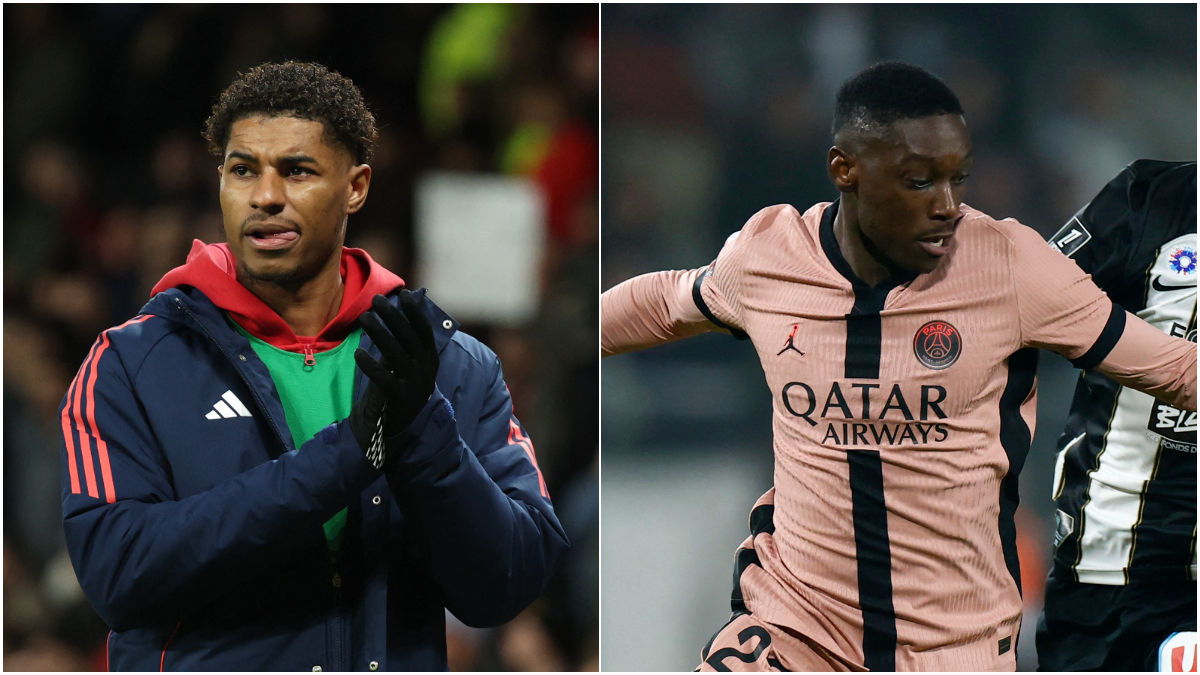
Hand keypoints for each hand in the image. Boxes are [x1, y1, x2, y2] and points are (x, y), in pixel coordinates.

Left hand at [348, 292, 439, 467]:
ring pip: (394, 353)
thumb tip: (397, 308)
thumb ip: (406, 341)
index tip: (403, 294)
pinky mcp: (398, 398)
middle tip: (376, 299)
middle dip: (392, 316)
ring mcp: (413, 383)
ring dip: (378, 333)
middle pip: (408, 337)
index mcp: (430, 358)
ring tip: (364, 318)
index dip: (414, 311)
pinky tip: (357, 354)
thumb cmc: (405, 384)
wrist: (406, 424)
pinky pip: (382, 378)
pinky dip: (370, 365)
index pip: (424, 330)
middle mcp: (425, 369)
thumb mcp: (413, 363)